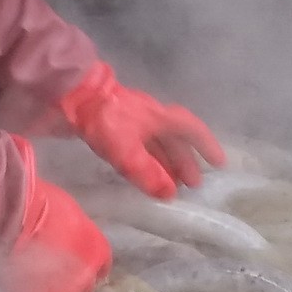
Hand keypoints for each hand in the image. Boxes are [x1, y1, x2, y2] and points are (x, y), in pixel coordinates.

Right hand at [0, 167, 110, 291]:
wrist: (10, 219)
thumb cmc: (38, 205)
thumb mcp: (69, 211)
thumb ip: (76, 232)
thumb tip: (70, 238)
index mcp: (98, 250)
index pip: (102, 267)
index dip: (88, 267)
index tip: (76, 265)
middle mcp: (87, 277)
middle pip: (85, 289)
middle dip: (72, 285)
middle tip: (53, 277)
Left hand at [57, 63, 225, 199]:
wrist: (72, 98)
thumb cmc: (105, 121)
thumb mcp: (127, 151)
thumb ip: (148, 173)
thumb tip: (169, 194)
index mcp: (161, 118)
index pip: (192, 130)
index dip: (207, 146)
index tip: (219, 163)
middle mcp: (152, 117)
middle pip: (175, 140)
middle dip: (185, 162)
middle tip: (193, 185)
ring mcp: (134, 120)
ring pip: (158, 144)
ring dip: (167, 164)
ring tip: (173, 185)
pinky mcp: (117, 126)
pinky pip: (142, 146)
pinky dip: (149, 161)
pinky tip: (147, 174)